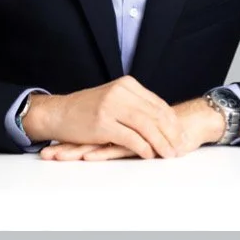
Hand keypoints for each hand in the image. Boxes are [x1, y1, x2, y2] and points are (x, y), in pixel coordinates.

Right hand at [39, 97, 225, 163]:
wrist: (56, 113)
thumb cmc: (86, 110)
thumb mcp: (113, 99)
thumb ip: (134, 105)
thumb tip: (162, 119)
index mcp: (128, 85)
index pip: (158, 104)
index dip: (172, 121)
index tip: (182, 134)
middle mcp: (121, 92)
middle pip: (156, 114)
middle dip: (171, 133)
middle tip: (181, 146)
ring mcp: (111, 106)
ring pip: (146, 125)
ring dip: (161, 142)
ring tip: (169, 153)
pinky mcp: (102, 123)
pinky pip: (130, 137)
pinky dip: (143, 147)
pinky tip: (150, 155)